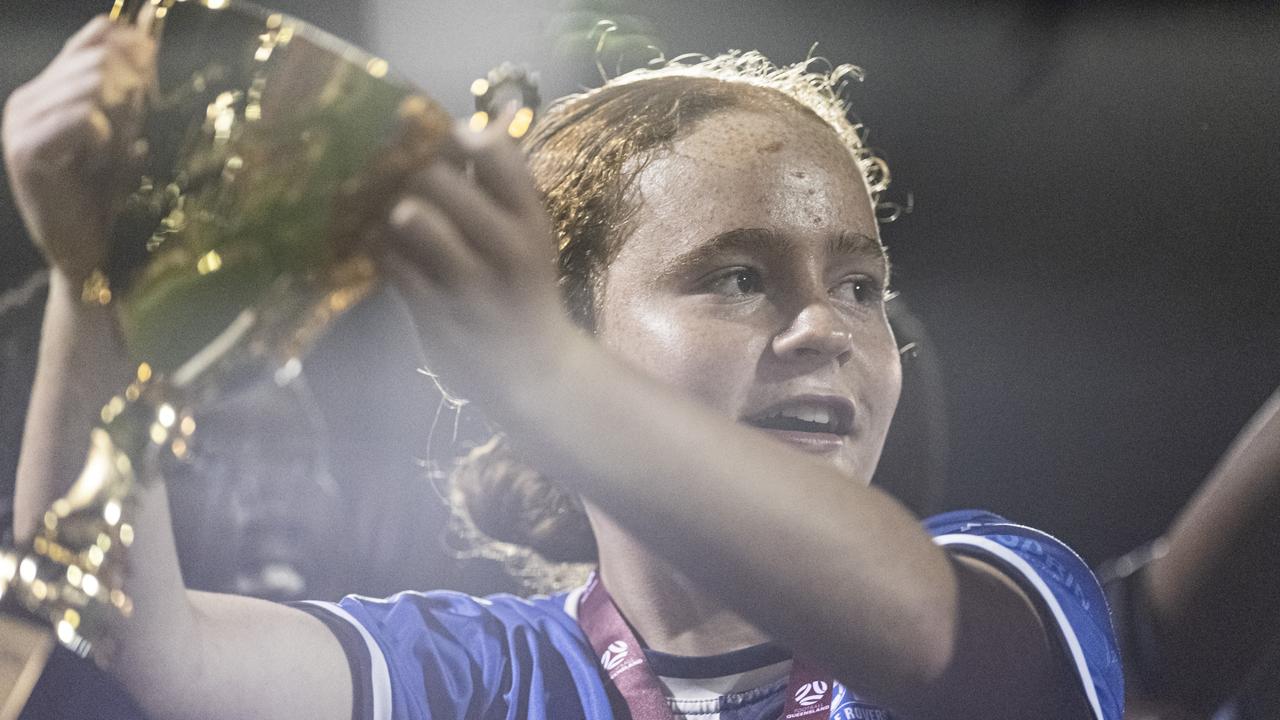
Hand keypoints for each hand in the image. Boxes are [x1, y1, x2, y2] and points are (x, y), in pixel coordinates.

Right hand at [2, 16, 154, 288]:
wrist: (83, 250)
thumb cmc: (102, 195)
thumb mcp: (122, 133)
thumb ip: (128, 89)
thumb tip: (148, 35)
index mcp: (46, 91)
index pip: (89, 41)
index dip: (128, 44)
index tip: (156, 59)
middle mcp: (26, 100)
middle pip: (96, 61)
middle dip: (129, 91)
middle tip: (132, 128)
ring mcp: (20, 123)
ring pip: (90, 86)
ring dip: (118, 120)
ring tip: (111, 152)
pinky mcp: (25, 149)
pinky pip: (83, 118)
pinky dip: (104, 138)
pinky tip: (97, 162)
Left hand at [380, 113, 578, 411]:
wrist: (533, 369)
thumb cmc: (524, 288)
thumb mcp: (529, 234)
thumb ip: (501, 184)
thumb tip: (475, 122)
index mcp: (532, 221)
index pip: (498, 155)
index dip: (462, 136)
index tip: (447, 139)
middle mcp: (507, 248)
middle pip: (440, 181)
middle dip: (415, 173)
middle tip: (409, 181)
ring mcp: (470, 284)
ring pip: (413, 219)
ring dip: (396, 209)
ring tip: (399, 215)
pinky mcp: (436, 313)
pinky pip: (393, 264)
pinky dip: (383, 249)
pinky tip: (389, 250)